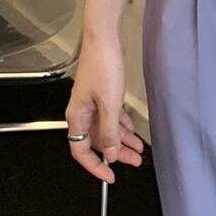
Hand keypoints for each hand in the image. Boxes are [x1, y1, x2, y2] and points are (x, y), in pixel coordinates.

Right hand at [64, 32, 144, 183]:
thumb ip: (110, 131)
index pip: (81, 151)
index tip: (110, 177)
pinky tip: (132, 130)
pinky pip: (112, 115)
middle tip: (134, 162)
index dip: (95, 166)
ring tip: (139, 150)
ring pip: (107, 128)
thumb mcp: (109, 103)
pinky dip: (122, 124)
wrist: (105, 38)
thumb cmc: (103, 65)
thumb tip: (111, 154)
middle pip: (98, 141)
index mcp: (77, 117)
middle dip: (116, 153)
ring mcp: (93, 102)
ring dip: (123, 139)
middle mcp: (82, 111)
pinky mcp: (104, 92)